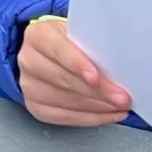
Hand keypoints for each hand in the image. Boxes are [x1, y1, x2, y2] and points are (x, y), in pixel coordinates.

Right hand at [17, 17, 132, 126]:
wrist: (48, 55)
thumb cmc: (69, 44)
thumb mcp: (78, 33)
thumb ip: (92, 44)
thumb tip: (119, 63)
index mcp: (38, 35)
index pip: (57, 49)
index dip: (77, 64)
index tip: (96, 77)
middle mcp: (28, 60)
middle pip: (64, 79)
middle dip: (97, 91)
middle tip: (122, 98)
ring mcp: (29, 85)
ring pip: (66, 101)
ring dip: (98, 106)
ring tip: (120, 106)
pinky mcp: (35, 106)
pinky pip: (66, 117)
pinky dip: (92, 118)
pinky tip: (109, 114)